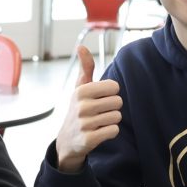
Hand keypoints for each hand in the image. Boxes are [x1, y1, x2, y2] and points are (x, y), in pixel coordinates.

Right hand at [52, 45, 123, 172]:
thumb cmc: (79, 109)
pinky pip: (114, 131)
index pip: (114, 86)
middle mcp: (82, 106)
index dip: (111, 93)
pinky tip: (99, 132)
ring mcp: (85, 123)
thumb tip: (81, 46)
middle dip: (112, 108)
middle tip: (99, 112)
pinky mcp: (89, 139)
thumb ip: (85, 67)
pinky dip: (110, 132)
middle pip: (118, 102)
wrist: (68, 140)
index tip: (100, 99)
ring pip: (117, 117)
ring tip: (99, 122)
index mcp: (81, 91)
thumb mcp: (80, 88)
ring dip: (111, 120)